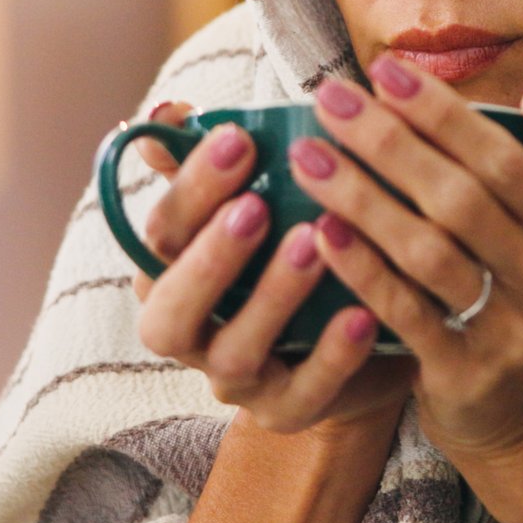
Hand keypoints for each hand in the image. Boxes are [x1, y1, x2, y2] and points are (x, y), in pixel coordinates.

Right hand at [126, 101, 416, 433]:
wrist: (360, 331)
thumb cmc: (296, 245)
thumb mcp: (261, 196)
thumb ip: (215, 158)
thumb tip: (167, 112)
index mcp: (170, 275)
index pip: (159, 234)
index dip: (191, 189)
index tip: (237, 139)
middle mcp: (191, 332)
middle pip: (170, 310)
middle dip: (210, 256)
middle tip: (256, 205)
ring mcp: (236, 379)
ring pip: (235, 353)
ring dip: (271, 297)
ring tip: (313, 245)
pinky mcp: (288, 411)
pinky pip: (304, 393)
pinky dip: (332, 356)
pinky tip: (362, 313)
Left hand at [289, 56, 522, 459]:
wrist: (520, 404)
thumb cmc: (522, 280)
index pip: (505, 156)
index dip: (442, 113)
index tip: (381, 71)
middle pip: (460, 198)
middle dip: (388, 142)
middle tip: (326, 100)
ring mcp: (513, 330)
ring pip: (428, 253)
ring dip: (362, 199)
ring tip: (307, 157)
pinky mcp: (467, 373)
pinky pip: (405, 313)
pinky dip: (361, 269)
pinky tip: (319, 231)